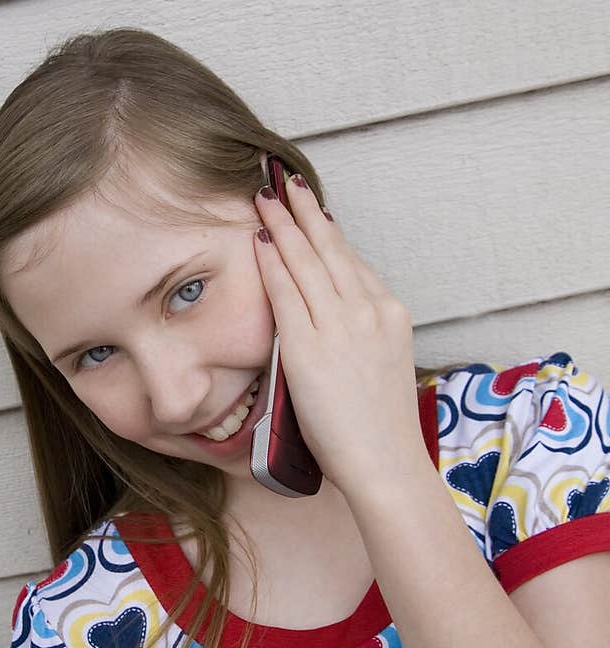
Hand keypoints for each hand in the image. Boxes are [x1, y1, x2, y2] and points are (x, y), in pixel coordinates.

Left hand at [253, 174, 431, 500]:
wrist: (386, 464)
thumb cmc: (379, 431)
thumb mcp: (380, 369)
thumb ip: (358, 340)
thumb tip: (329, 329)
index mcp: (390, 315)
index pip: (353, 262)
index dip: (329, 232)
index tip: (313, 211)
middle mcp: (370, 310)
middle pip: (331, 248)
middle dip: (303, 212)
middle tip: (284, 182)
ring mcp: (342, 325)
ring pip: (307, 260)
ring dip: (282, 224)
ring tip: (264, 197)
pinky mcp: (311, 346)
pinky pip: (286, 291)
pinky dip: (271, 261)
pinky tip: (257, 240)